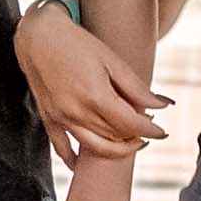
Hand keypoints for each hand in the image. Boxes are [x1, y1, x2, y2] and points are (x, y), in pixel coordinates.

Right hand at [14, 0, 164, 161]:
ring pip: (94, 147)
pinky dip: (74, 160)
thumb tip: (162, 105)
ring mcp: (60, 118)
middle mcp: (76, 112)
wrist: (38, 36)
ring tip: (129, 142)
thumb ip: (136, 88)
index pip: (131, 124)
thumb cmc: (77, 43)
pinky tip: (85, 164)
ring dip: (115, 150)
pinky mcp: (48, 119)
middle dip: (136, 137)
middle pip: (115, 137)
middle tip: (147, 130)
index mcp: (95, 96)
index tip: (162, 132)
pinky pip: (62, 149)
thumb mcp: (112, 60)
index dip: (151, 130)